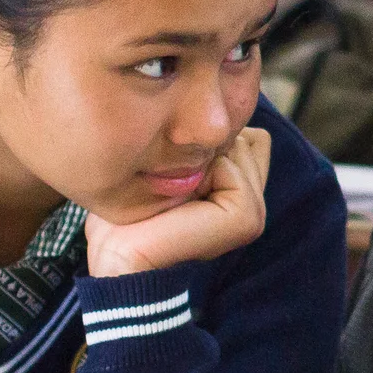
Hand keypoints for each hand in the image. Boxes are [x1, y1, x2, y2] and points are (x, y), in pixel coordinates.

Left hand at [85, 127, 271, 277]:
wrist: (117, 258)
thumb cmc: (130, 216)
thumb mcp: (167, 167)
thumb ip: (199, 147)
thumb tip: (209, 114)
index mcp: (241, 191)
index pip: (251, 136)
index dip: (209, 140)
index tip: (173, 168)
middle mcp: (255, 201)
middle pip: (250, 136)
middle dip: (207, 145)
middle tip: (171, 181)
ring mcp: (254, 212)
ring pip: (243, 146)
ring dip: (202, 157)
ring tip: (174, 190)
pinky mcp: (246, 218)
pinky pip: (232, 167)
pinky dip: (204, 172)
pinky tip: (180, 200)